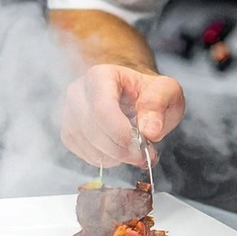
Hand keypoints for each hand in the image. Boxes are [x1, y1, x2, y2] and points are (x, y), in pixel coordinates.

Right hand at [60, 64, 184, 166]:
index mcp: (101, 75)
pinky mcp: (69, 132)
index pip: (102, 108)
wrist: (136, 96)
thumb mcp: (167, 90)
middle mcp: (78, 91)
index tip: (141, 145)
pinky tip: (120, 153)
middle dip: (120, 149)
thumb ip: (160, 104)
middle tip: (143, 155)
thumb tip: (149, 131)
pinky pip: (83, 153)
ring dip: (114, 157)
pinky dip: (104, 159)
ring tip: (136, 153)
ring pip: (86, 144)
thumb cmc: (149, 92)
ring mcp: (69, 112)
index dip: (120, 132)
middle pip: (91, 129)